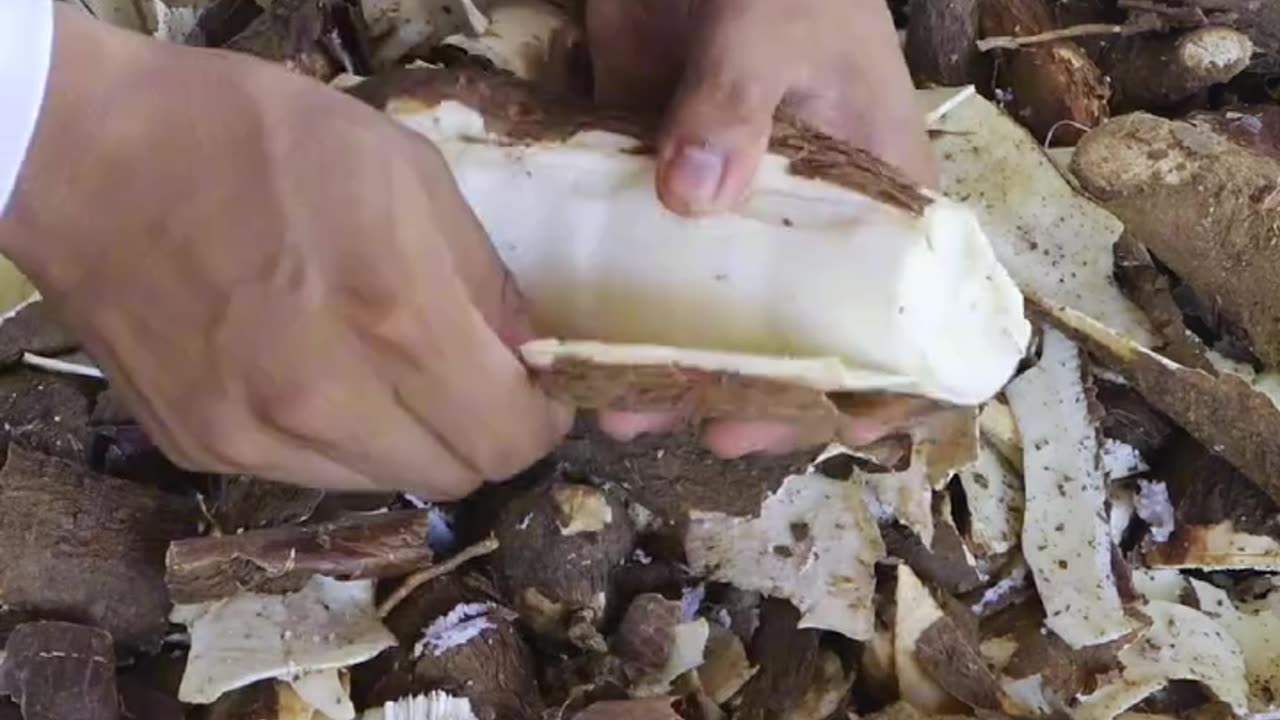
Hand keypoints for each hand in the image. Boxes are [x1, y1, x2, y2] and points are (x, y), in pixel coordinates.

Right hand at [0, 6, 571, 498]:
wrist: (93, 157)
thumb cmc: (264, 140)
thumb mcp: (407, 172)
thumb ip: (485, 278)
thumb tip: (532, 353)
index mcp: (398, 318)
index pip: (512, 438)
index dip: (541, 420)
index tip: (536, 390)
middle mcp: (329, 400)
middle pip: (457, 477)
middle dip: (483, 433)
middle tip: (469, 380)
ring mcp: (257, 437)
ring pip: (386, 484)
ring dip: (410, 441)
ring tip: (385, 372)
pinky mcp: (203, 450)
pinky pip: (310, 476)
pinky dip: (337, 442)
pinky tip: (313, 376)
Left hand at [584, 0, 939, 456]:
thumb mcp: (771, 27)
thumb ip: (736, 106)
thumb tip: (692, 201)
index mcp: (870, 190)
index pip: (902, 306)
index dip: (886, 377)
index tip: (841, 429)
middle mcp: (802, 221)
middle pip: (797, 334)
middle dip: (759, 394)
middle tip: (710, 431)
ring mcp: (722, 211)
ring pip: (707, 314)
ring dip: (669, 367)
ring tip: (621, 412)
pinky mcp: (649, 191)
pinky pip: (634, 268)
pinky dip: (611, 312)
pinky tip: (573, 351)